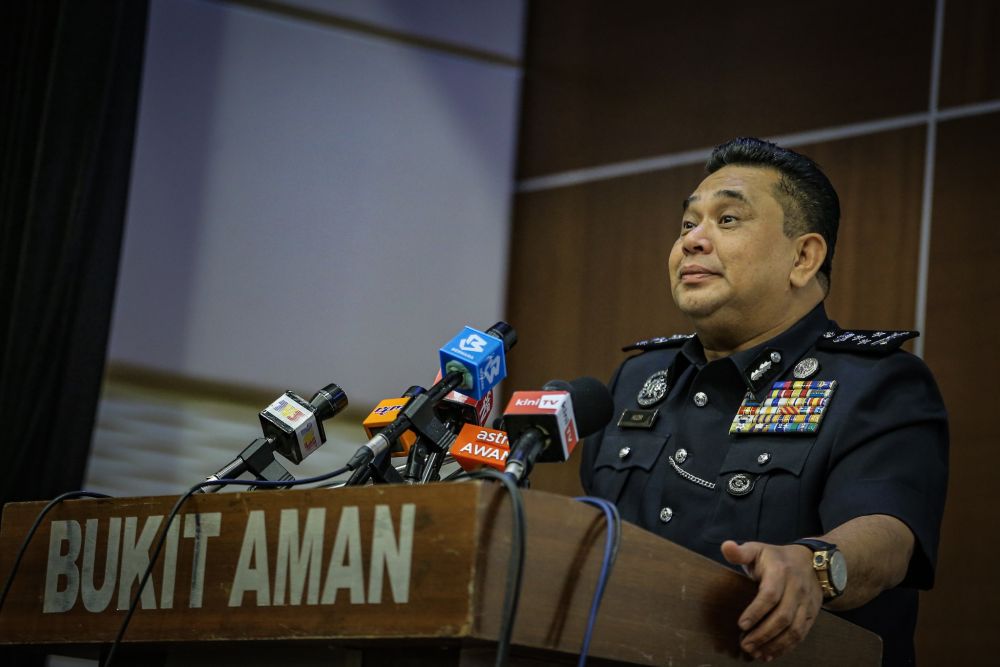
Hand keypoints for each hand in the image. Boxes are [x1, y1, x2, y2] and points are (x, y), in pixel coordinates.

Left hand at [721, 540, 822, 661]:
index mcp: (780, 571)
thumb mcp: (758, 549)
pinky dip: (786, 647)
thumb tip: (726, 546)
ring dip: (775, 644)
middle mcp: (797, 588)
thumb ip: (740, 552)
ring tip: (756, 653)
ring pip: (794, 629)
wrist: (812, 562)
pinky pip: (801, 634)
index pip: (770, 595)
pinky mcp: (812, 614)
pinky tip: (770, 653)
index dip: (756, 611)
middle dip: (763, 634)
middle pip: (782, 616)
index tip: (741, 625)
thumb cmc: (776, 558)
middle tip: (745, 645)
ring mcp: (806, 603)